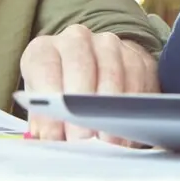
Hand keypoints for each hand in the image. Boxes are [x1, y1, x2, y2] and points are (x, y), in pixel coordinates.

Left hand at [19, 24, 158, 143]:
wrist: (88, 77)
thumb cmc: (58, 96)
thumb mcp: (42, 108)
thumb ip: (43, 122)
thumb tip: (48, 141)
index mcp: (43, 49)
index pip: (45, 68)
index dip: (49, 102)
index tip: (54, 134)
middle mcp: (75, 39)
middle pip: (80, 65)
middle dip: (81, 106)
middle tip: (82, 139)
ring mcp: (107, 44)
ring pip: (112, 70)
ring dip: (109, 108)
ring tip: (106, 140)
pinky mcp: (134, 54)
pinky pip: (137, 75)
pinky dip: (132, 105)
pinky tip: (126, 129)